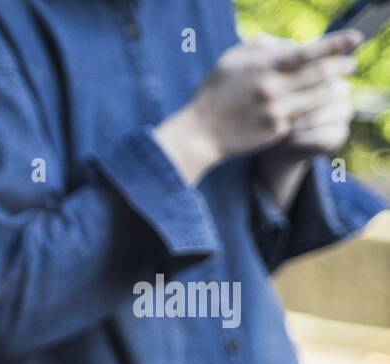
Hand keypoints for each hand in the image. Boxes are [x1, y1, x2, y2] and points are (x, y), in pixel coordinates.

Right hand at [154, 30, 360, 184]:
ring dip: (334, 87)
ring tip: (340, 82)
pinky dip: (316, 107)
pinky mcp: (277, 130)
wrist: (200, 134)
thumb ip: (260, 46)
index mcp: (262, 68)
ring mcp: (276, 111)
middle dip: (341, 66)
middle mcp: (272, 89)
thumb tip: (288, 43)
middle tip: (351, 63)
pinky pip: (305, 115)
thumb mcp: (229, 60)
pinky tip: (318, 102)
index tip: (355, 38)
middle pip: (320, 74)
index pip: (307, 52)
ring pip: (318, 96)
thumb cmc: (214, 93)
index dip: (334, 44)